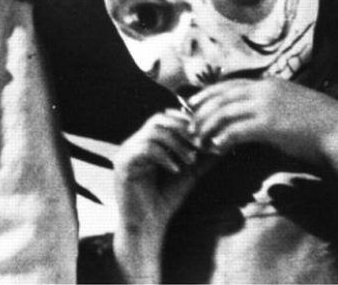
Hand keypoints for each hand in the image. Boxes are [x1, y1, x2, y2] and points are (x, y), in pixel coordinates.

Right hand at [113, 110, 206, 282]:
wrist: (147, 226)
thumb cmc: (164, 200)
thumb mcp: (188, 174)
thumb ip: (202, 158)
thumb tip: (223, 145)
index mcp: (145, 141)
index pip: (163, 118)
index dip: (183, 121)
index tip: (203, 134)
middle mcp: (133, 143)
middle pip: (157, 119)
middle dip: (181, 130)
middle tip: (199, 144)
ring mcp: (126, 152)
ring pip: (152, 132)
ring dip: (176, 144)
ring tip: (190, 160)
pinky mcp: (122, 164)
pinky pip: (144, 149)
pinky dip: (164, 156)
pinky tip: (176, 169)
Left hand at [189, 77, 337, 169]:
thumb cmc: (318, 123)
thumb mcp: (289, 104)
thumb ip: (268, 104)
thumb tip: (248, 116)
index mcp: (268, 83)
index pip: (228, 84)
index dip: (207, 94)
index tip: (193, 104)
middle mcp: (263, 90)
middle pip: (220, 96)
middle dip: (201, 111)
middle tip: (190, 126)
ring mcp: (266, 105)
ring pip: (224, 112)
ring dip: (208, 126)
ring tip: (199, 139)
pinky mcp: (269, 124)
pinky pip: (237, 130)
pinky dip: (223, 138)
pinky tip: (217, 146)